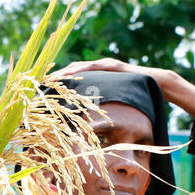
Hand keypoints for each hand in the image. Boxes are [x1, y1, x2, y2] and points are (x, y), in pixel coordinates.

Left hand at [49, 58, 194, 116]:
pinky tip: (70, 73)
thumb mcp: (112, 104)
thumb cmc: (133, 97)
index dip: (58, 83)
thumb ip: (100, 109)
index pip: (72, 78)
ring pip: (79, 67)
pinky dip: (81, 69)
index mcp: (95, 78)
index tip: (42, 90)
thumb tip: (88, 129)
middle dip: (56, 76)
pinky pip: (93, 66)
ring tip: (50, 78)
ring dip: (64, 71)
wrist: (154, 84)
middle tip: (40, 82)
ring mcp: (104, 66)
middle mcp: (97, 69)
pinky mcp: (112, 65)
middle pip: (72, 71)